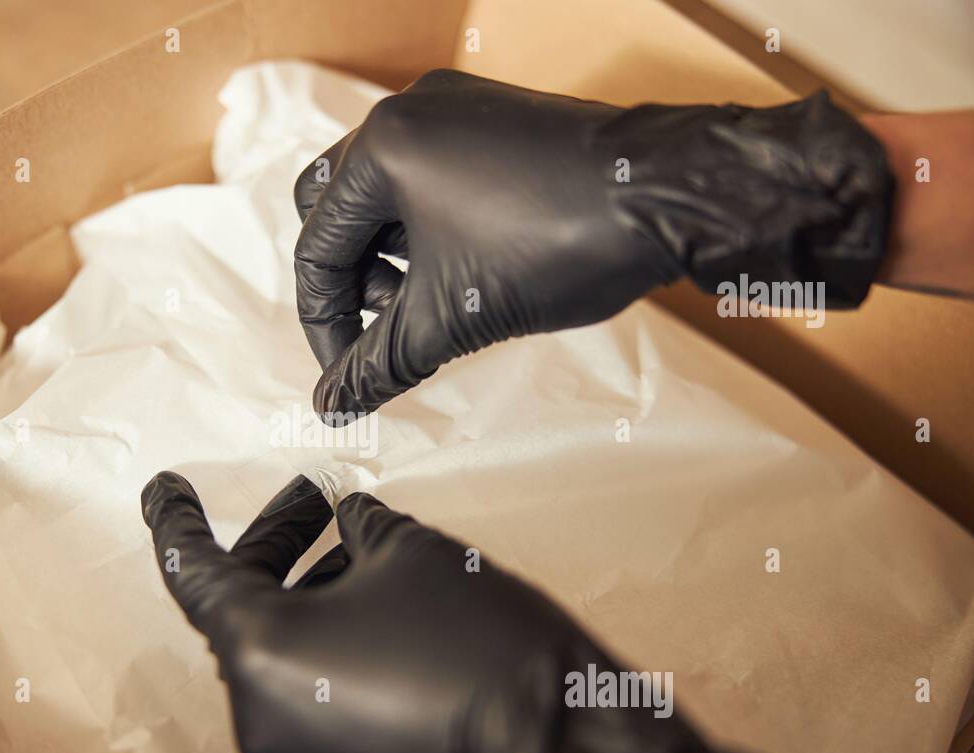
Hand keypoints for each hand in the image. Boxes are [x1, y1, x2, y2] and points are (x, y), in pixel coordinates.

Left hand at [141, 471, 850, 752]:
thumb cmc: (480, 645)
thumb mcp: (413, 552)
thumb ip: (361, 528)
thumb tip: (350, 523)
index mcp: (259, 649)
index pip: (192, 570)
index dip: (176, 518)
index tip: (165, 485)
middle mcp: (260, 712)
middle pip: (244, 609)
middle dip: (278, 545)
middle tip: (314, 499)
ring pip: (282, 651)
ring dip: (314, 593)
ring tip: (369, 549)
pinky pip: (311, 691)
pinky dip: (329, 642)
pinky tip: (382, 606)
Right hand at [294, 69, 891, 420]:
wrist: (668, 196)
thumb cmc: (556, 243)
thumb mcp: (452, 317)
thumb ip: (381, 363)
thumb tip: (332, 407)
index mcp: (382, 150)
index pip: (317, 248)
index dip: (326, 328)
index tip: (349, 379)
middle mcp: (410, 115)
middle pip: (339, 211)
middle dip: (353, 283)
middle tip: (385, 330)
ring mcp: (457, 111)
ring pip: (388, 195)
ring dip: (392, 261)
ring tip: (428, 309)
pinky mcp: (498, 123)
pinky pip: (434, 180)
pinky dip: (431, 234)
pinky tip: (464, 275)